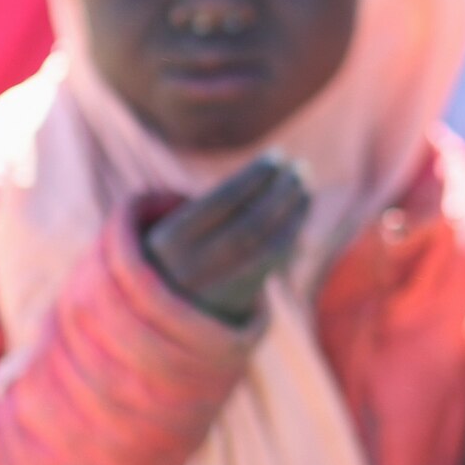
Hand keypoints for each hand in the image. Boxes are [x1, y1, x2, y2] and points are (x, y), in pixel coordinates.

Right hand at [142, 154, 310, 326]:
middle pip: (251, 226)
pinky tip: (300, 210)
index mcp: (169, 241)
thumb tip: (270, 174)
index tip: (277, 156)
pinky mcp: (238, 300)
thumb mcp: (173, 223)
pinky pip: (273, 264)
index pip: (221, 202)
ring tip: (305, 184)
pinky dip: (291, 233)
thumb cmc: (173, 247)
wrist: (159, 309)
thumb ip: (213, 203)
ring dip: (294, 212)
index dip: (253, 177)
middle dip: (280, 194)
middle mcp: (192, 268)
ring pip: (268, 246)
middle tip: (300, 167)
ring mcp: (218, 288)